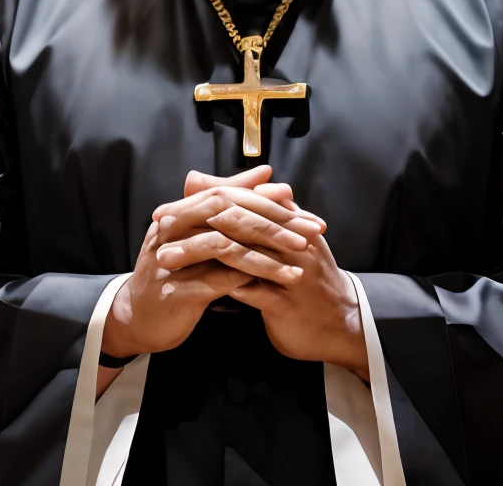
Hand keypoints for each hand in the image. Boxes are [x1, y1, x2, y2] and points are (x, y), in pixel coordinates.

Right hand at [101, 166, 319, 360]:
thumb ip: (231, 201)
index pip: (227, 195)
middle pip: (229, 216)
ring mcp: (172, 259)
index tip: (300, 205)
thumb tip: (265, 171)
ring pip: (227, 249)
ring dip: (267, 257)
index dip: (264, 199)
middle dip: (274, 225)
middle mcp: (173, 229)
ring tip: (300, 264)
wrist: (138, 317)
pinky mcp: (176, 292)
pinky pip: (218, 282)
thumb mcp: (201, 233)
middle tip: (309, 233)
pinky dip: (249, 281)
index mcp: (180, 211)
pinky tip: (274, 287)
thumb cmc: (176, 270)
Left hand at [156, 172, 367, 377]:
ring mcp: (289, 272)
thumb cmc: (306, 275)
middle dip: (194, 223)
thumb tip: (205, 178)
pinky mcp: (284, 304)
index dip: (203, 202)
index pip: (243, 201)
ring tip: (166, 258)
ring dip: (198, 255)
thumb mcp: (282, 236)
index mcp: (289, 221)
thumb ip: (250, 207)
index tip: (168, 207)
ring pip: (238, 256)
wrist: (342, 322)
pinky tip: (192, 287)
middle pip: (237, 222)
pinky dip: (219, 287)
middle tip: (160, 226)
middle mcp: (291, 241)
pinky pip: (249, 292)